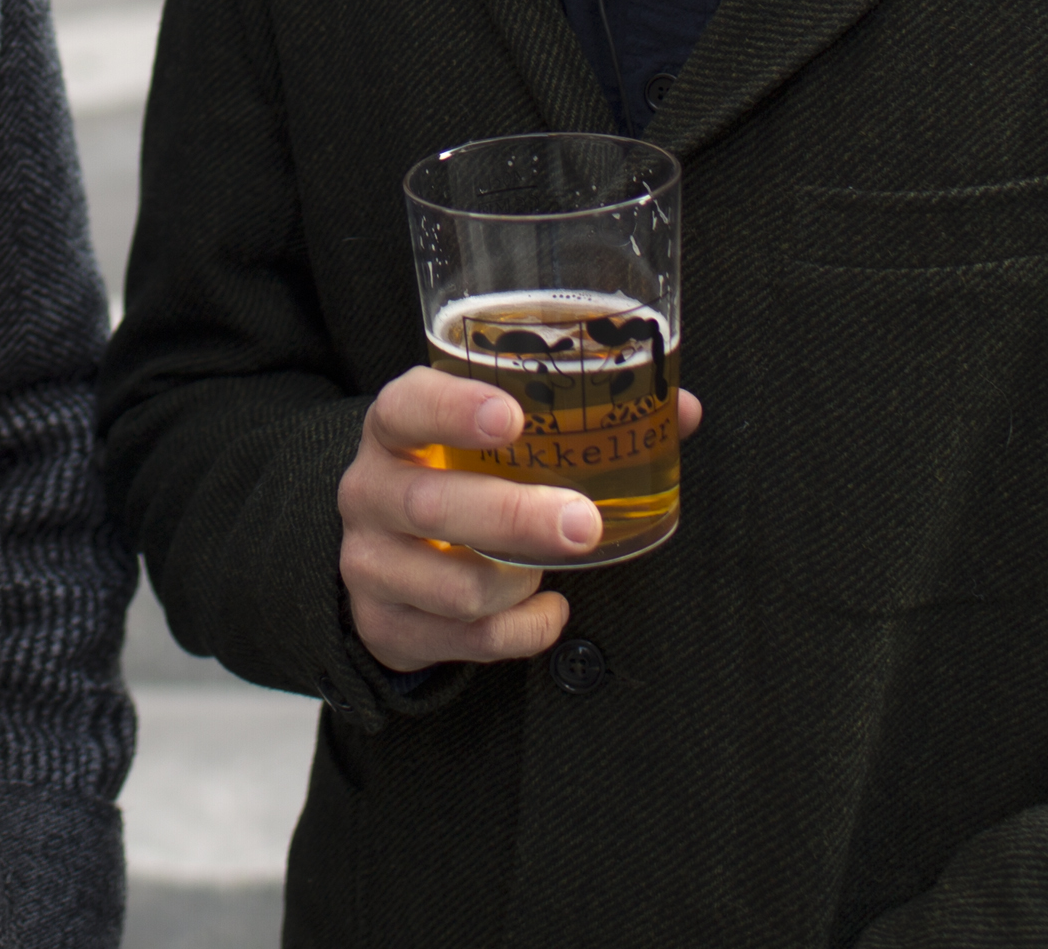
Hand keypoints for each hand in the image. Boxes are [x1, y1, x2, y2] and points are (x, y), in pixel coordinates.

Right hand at [336, 366, 702, 672]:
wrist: (387, 553)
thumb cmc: (459, 478)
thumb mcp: (492, 438)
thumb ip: (578, 417)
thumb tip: (678, 410)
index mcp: (394, 431)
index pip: (408, 407)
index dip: (454, 409)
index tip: (511, 417)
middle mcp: (369, 493)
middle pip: (432, 506)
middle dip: (514, 516)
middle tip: (582, 521)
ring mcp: (370, 564)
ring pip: (453, 586)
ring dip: (519, 581)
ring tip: (549, 566)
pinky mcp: (384, 626)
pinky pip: (465, 641)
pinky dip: (522, 631)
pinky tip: (547, 609)